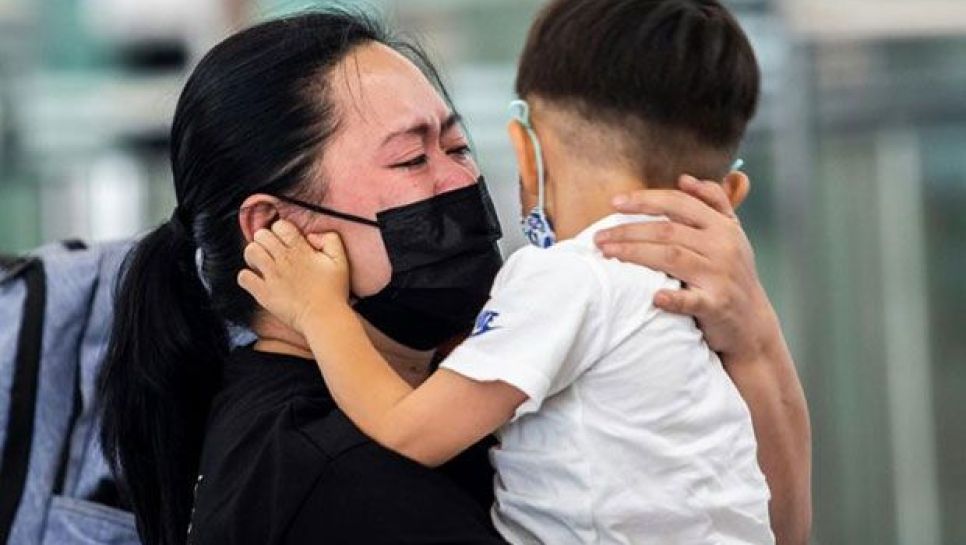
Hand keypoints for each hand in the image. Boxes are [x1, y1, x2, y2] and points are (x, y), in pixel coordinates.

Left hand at [237, 219, 349, 333]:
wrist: (325, 318)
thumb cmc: (333, 291)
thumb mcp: (340, 260)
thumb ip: (330, 239)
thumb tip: (311, 236)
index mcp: (301, 250)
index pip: (280, 226)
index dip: (280, 230)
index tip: (285, 241)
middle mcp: (284, 260)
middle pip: (261, 235)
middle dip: (265, 240)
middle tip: (271, 251)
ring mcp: (272, 276)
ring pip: (250, 251)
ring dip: (254, 255)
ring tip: (262, 263)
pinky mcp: (263, 293)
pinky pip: (243, 277)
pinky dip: (247, 277)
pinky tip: (257, 280)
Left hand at [594, 175, 779, 360]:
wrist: (752, 323)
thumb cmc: (732, 275)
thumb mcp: (731, 234)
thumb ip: (712, 203)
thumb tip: (684, 179)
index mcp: (722, 226)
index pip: (679, 203)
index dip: (645, 200)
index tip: (615, 203)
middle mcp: (723, 246)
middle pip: (667, 230)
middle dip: (628, 230)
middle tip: (599, 236)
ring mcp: (721, 276)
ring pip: (671, 257)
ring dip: (635, 253)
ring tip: (607, 253)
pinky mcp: (718, 305)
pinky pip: (692, 300)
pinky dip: (673, 299)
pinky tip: (654, 297)